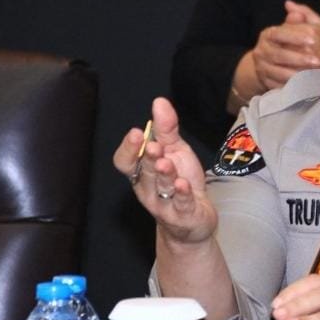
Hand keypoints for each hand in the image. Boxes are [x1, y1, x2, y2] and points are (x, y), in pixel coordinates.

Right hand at [113, 97, 217, 245]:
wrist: (194, 217)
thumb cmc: (180, 181)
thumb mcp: (175, 150)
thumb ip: (166, 129)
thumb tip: (159, 102)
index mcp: (141, 172)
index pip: (125, 162)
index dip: (128, 149)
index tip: (136, 133)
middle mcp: (148, 189)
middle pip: (144, 172)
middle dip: (147, 158)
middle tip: (153, 145)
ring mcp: (164, 205)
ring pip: (161, 188)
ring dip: (163, 175)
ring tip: (165, 163)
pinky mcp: (183, 215)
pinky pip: (180, 205)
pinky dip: (181, 195)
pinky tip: (183, 184)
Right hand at [250, 1, 319, 89]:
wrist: (268, 65)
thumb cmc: (288, 43)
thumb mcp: (294, 28)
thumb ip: (298, 16)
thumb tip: (291, 5)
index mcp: (268, 35)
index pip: (279, 33)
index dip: (295, 36)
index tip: (313, 39)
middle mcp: (261, 51)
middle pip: (278, 55)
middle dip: (299, 58)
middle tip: (318, 61)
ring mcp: (262, 68)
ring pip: (278, 73)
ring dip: (297, 74)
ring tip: (314, 75)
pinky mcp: (266, 84)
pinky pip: (278, 86)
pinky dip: (292, 86)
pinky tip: (306, 85)